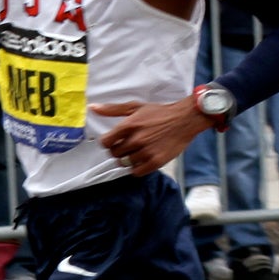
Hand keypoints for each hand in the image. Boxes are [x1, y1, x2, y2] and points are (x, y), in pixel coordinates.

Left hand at [96, 96, 210, 175]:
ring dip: (128, 159)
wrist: (185, 119)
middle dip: (118, 150)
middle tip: (127, 146)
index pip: (105, 142)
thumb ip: (113, 109)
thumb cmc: (159, 113)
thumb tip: (93, 107)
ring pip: (125, 163)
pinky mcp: (156, 161)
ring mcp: (146, 151)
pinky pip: (136, 172)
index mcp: (129, 125)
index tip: (114, 141)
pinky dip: (137, 168)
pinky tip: (142, 160)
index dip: (108, 143)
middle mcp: (136, 139)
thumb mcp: (135, 107)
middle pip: (115, 154)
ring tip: (137, 151)